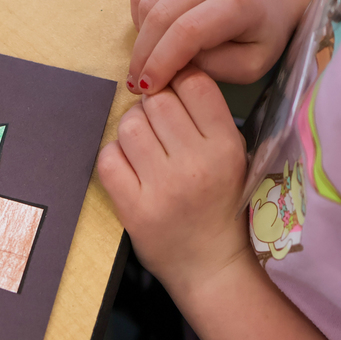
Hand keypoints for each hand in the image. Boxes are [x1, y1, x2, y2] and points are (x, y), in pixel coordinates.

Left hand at [98, 67, 249, 296]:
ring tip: (141, 149)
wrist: (210, 265)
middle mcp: (196, 163)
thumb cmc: (219, 206)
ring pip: (129, 126)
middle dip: (150, 107)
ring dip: (130, 131)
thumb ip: (206, 119)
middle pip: (156, 101)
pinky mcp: (134, 208)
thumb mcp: (232, 157)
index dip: (177, 82)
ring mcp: (163, 187)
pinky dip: (113, 157)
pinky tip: (127, 168)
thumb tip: (168, 74)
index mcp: (226, 146)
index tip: (172, 97)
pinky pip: (108, 160)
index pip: (194, 84)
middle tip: (155, 128)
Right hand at [127, 0, 301, 94]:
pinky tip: (154, 32)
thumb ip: (210, 70)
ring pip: (145, 4)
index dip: (160, 63)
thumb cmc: (262, 33)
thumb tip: (172, 66)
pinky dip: (139, 18)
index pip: (186, 32)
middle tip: (138, 82)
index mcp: (239, 0)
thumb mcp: (249, 66)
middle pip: (160, 17)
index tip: (148, 88)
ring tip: (151, 57)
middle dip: (142, 56)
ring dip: (141, 39)